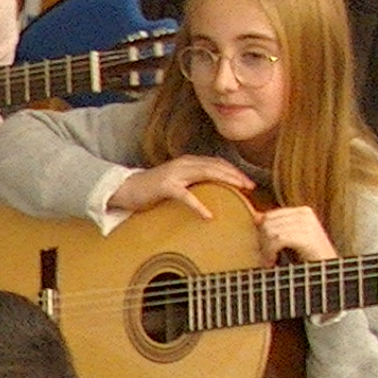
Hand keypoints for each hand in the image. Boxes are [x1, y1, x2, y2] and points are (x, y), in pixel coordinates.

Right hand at [106, 152, 255, 221]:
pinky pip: (186, 196)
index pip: (217, 163)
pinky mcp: (165, 187)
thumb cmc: (151, 190)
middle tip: (252, 186)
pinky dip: (199, 205)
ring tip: (241, 191)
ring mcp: (175, 174)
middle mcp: (184, 164)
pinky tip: (208, 215)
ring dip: (226, 180)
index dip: (234, 171)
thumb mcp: (176, 183)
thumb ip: (193, 184)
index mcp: (187, 163)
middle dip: (236, 175)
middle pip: (216, 165)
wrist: (126, 189)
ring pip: (207, 173)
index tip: (248, 182)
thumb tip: (211, 194)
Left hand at [257, 204, 337, 264]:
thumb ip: (275, 228)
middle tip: (265, 259)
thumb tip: (256, 217)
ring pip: (270, 231)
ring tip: (269, 262)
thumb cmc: (308, 260)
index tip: (264, 251)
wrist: (326, 275)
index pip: (269, 216)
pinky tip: (271, 263)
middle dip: (262, 242)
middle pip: (268, 222)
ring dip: (265, 250)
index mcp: (302, 212)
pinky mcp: (307, 238)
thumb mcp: (289, 241)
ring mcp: (308, 225)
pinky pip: (277, 240)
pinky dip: (270, 252)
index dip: (261, 234)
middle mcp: (305, 214)